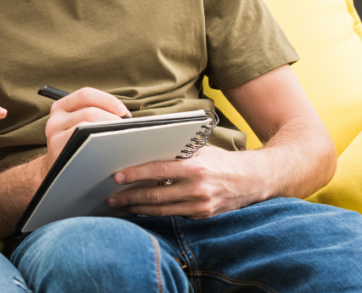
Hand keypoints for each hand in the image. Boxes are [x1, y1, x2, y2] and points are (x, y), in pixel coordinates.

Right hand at [44, 88, 130, 175]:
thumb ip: (94, 114)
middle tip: (125, 130)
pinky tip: (110, 151)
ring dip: (108, 132)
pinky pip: (84, 145)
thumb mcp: (77, 124)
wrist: (59, 172)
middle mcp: (55, 119)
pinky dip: (101, 146)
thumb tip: (124, 115)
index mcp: (61, 107)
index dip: (108, 100)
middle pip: (90, 112)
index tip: (123, 112)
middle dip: (112, 119)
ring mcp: (54, 136)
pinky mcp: (58, 152)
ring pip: (87, 127)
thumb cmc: (77, 145)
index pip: (86, 94)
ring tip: (120, 139)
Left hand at [108, 146, 264, 217]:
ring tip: (121, 206)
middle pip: (156, 195)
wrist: (253, 179)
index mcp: (195, 168)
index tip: (118, 177)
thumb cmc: (221, 161)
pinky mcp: (202, 216)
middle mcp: (198, 189)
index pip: (158, 171)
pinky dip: (155, 213)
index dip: (135, 174)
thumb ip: (175, 153)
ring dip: (138, 209)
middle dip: (130, 197)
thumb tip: (143, 150)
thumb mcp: (199, 150)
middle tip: (112, 197)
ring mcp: (200, 205)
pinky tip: (141, 210)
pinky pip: (174, 215)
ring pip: (162, 210)